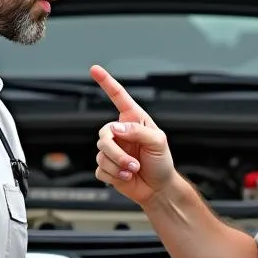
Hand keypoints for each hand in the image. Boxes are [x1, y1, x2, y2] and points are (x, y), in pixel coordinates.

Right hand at [90, 65, 175, 205]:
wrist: (158, 188)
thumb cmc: (162, 162)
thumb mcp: (158, 142)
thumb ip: (138, 131)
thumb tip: (116, 129)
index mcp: (133, 120)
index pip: (118, 97)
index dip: (106, 82)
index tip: (94, 69)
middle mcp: (120, 133)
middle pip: (104, 135)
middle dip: (117, 152)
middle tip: (133, 165)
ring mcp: (112, 150)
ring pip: (101, 154)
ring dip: (118, 166)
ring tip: (133, 171)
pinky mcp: (106, 167)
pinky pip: (100, 169)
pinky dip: (113, 176)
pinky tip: (125, 178)